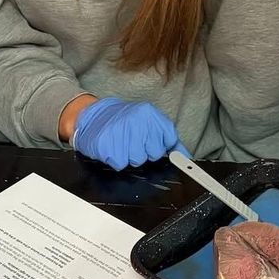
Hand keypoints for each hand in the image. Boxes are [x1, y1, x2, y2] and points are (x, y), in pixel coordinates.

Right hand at [71, 97, 188, 169]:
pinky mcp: (108, 145)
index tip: (153, 146)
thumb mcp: (148, 121)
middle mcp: (138, 122)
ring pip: (138, 160)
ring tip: (122, 144)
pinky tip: (113, 148)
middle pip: (154, 154)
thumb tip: (186, 156)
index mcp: (150, 114)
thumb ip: (168, 138)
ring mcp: (122, 132)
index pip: (169, 140)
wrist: (92, 116)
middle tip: (133, 142)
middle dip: (145, 152)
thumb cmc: (123, 120)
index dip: (161, 147)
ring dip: (129, 157)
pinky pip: (120, 164)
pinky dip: (116, 160)